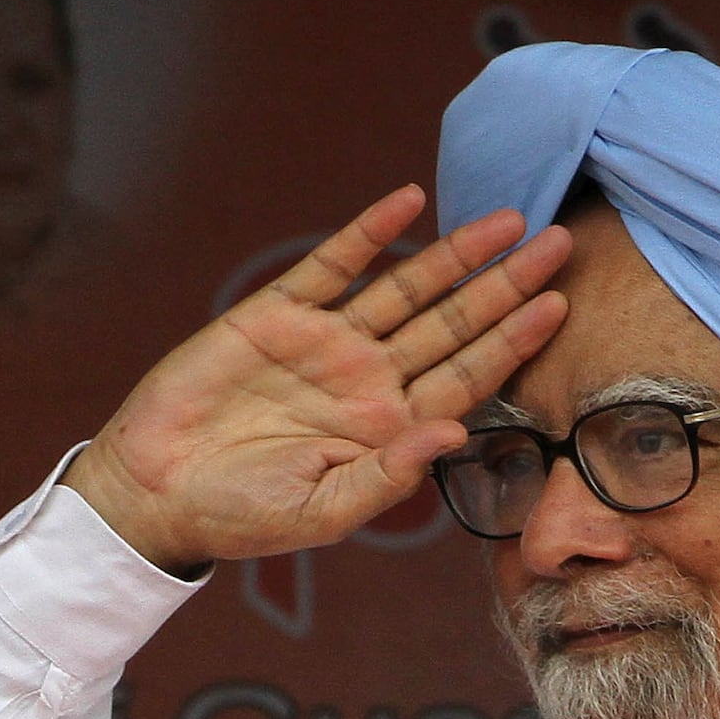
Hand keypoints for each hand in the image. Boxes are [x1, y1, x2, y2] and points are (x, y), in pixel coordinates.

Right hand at [62, 185, 571, 571]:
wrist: (159, 492)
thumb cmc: (245, 515)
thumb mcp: (324, 512)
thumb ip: (391, 476)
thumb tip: (454, 431)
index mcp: (391, 427)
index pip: (468, 376)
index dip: (513, 340)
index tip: (558, 305)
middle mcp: (370, 378)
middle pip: (453, 322)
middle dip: (506, 285)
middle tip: (560, 242)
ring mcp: (328, 343)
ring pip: (406, 287)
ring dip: (455, 253)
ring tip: (507, 220)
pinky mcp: (277, 314)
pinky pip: (332, 265)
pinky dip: (369, 233)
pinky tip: (407, 202)